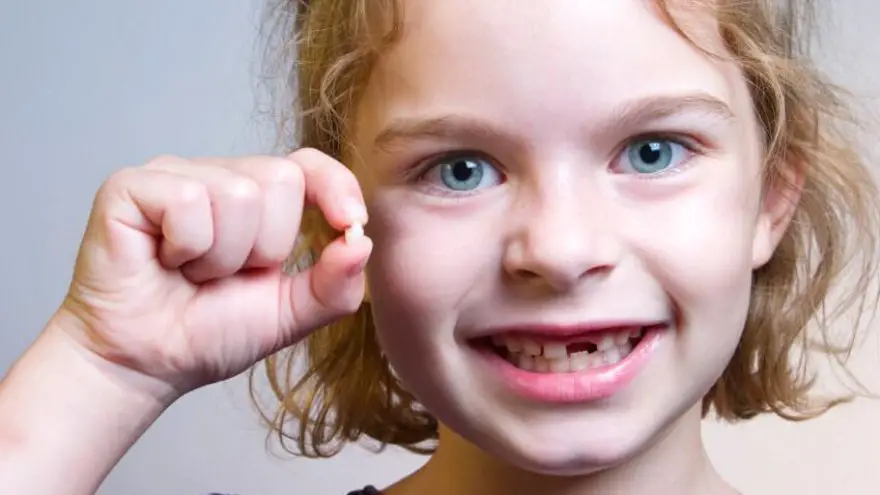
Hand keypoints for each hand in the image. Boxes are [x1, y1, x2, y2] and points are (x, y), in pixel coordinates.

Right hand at [55, 149, 370, 397]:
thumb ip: (333, 285)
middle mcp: (217, 176)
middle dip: (266, 248)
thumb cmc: (207, 334)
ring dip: (223, 257)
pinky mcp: (131, 186)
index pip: (308, 165)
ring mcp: (174, 176)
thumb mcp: (288, 314)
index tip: (350, 223)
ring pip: (238, 194)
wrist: (145, 366)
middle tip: (225, 276)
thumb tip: (361, 243)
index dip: (336, 187)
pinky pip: (189, 201)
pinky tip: (164, 263)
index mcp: (258, 200)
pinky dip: (187, 247)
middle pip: (281, 179)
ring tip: (191, 273)